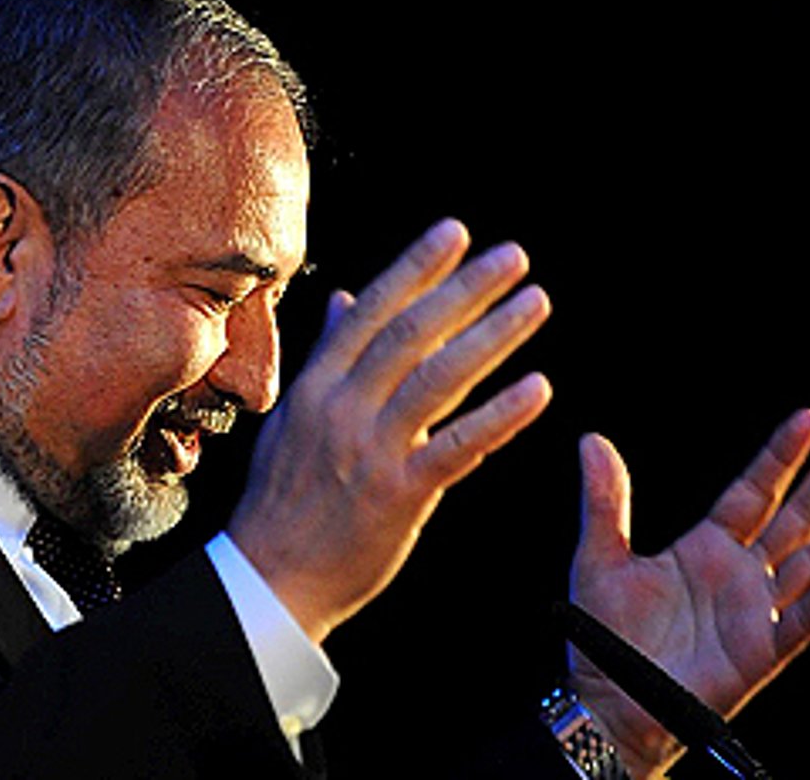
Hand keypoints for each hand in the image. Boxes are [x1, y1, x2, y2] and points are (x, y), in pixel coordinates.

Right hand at [228, 219, 551, 642]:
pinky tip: (538, 389)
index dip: (416, 267)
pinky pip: (458, 445)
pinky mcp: (400, 494)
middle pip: (411, 333)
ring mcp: (371, 450)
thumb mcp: (293, 417)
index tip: (455, 232)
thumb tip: (346, 300)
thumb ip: (327, 355)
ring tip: (535, 303)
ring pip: (440, 378)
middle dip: (466, 288)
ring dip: (493, 335)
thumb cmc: (283, 498)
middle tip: (513, 256)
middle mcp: (342, 408)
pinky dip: (501, 415)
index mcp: (316, 385)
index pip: (372, 311)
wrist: (270, 577)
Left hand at [569, 410, 809, 776]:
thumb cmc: (604, 635)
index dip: (780, 456)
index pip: (754, 491)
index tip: (808, 418)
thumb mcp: (599, 557)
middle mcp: (741, 573)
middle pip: (798, 515)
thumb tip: (591, 440)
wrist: (609, 701)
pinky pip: (805, 618)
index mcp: (707, 546)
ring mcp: (758, 610)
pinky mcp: (763, 650)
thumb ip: (605, 500)